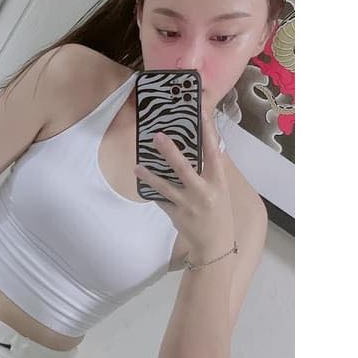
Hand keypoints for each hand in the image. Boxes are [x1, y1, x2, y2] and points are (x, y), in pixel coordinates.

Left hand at [134, 110, 234, 254]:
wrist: (214, 242)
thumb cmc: (218, 211)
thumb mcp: (220, 189)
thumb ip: (210, 170)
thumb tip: (202, 146)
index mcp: (217, 181)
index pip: (213, 153)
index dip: (208, 133)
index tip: (202, 115)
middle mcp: (203, 191)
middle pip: (184, 168)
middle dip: (170, 152)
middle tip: (157, 136)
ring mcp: (188, 204)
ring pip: (165, 187)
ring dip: (150, 176)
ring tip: (137, 167)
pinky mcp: (176, 215)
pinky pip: (161, 201)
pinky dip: (152, 192)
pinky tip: (143, 183)